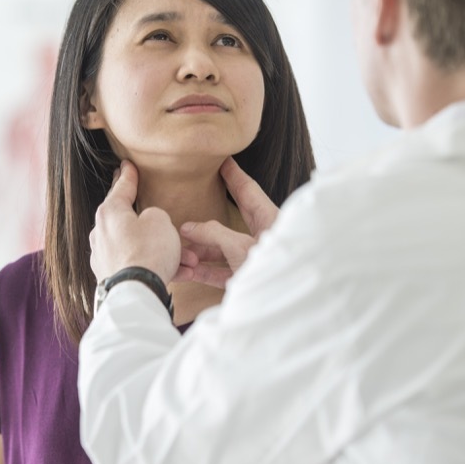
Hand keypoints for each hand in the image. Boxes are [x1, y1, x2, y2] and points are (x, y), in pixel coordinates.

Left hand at [89, 160, 181, 282]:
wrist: (137, 292)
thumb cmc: (148, 251)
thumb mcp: (160, 220)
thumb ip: (155, 215)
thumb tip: (149, 223)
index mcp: (110, 213)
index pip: (121, 188)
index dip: (128, 175)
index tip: (127, 165)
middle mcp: (101, 234)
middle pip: (132, 222)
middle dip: (158, 227)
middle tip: (170, 224)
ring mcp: (105, 257)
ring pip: (141, 248)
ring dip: (166, 252)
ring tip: (190, 260)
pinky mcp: (112, 278)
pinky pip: (139, 266)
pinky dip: (158, 267)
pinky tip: (181, 273)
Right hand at [175, 157, 278, 288]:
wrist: (284, 303)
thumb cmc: (272, 271)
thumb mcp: (239, 247)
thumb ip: (213, 234)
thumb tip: (189, 228)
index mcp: (270, 220)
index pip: (248, 190)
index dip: (233, 174)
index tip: (222, 160)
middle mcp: (263, 238)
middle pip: (230, 220)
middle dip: (208, 216)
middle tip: (195, 197)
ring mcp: (254, 260)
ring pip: (222, 250)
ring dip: (200, 251)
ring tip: (180, 248)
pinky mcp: (247, 280)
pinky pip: (222, 272)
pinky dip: (205, 271)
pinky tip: (188, 270)